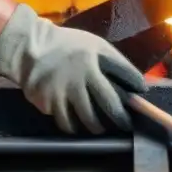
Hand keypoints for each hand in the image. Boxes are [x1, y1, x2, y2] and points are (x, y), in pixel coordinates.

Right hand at [0, 4, 147, 133]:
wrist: (29, 48)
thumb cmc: (66, 46)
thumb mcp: (91, 44)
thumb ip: (111, 60)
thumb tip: (134, 82)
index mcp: (94, 58)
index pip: (124, 72)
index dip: (136, 83)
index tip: (142, 92)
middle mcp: (82, 76)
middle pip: (109, 104)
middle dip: (121, 118)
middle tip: (126, 124)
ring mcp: (65, 91)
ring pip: (88, 119)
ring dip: (98, 126)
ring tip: (100, 128)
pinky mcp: (49, 103)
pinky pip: (66, 122)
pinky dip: (74, 126)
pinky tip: (77, 126)